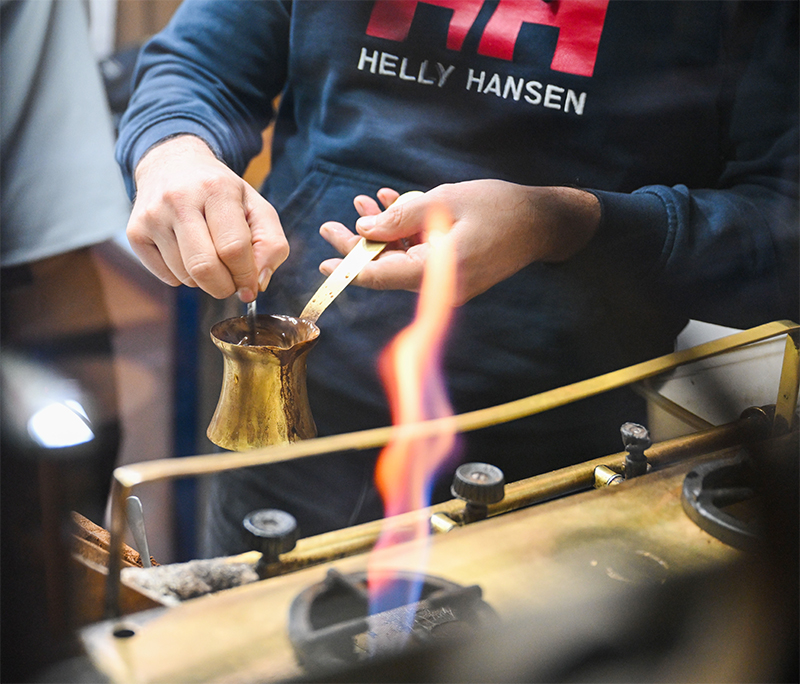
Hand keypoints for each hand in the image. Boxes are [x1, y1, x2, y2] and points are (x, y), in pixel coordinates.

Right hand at [127, 135, 288, 301]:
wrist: (172, 165)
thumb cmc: (221, 192)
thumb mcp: (257, 207)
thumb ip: (271, 244)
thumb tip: (257, 283)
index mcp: (216, 189)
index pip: (233, 248)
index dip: (246, 276)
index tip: (250, 286)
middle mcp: (179, 199)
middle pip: (205, 268)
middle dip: (225, 287)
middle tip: (232, 284)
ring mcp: (153, 216)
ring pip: (186, 276)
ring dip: (205, 281)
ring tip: (209, 256)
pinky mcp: (135, 232)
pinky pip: (167, 277)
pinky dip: (184, 277)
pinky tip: (187, 253)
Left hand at [319, 180, 599, 305]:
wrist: (545, 222)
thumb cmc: (501, 208)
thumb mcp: (446, 202)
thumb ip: (402, 216)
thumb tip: (364, 230)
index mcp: (436, 272)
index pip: (380, 278)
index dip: (347, 268)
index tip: (322, 261)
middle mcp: (439, 284)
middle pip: (387, 270)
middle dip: (359, 246)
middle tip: (332, 225)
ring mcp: (448, 280)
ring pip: (402, 259)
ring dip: (382, 233)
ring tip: (363, 203)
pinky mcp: (455, 271)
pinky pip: (421, 255)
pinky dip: (406, 233)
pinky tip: (392, 203)